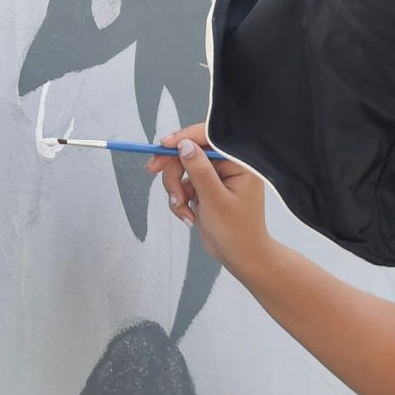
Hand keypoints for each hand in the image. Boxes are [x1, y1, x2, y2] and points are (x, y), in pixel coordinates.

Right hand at [152, 123, 270, 272]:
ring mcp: (215, 176)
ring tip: (183, 209)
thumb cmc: (238, 232)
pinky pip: (182, 185)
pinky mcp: (205, 188)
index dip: (184, 138)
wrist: (240, 256)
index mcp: (239, 162)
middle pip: (189, 152)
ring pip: (182, 169)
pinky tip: (188, 216)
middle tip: (154, 173)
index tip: (163, 145)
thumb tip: (184, 145)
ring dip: (176, 190)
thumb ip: (199, 170)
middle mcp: (228, 165)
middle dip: (173, 170)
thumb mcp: (215, 199)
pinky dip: (180, 200)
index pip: (209, 138)